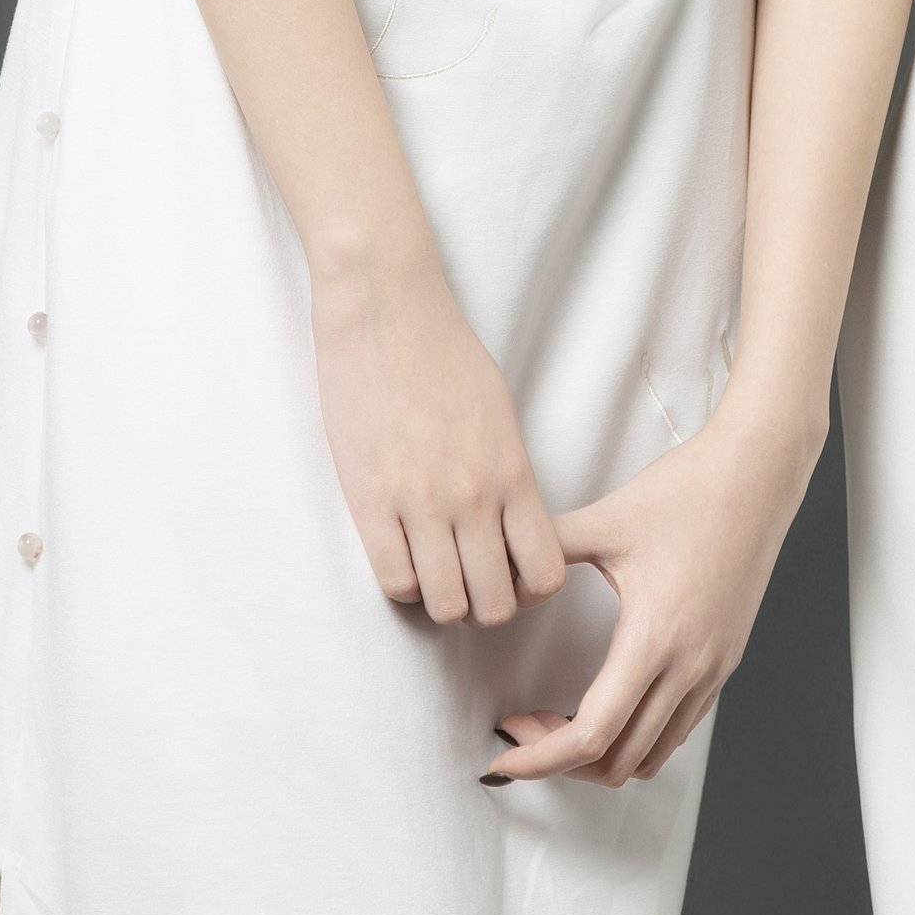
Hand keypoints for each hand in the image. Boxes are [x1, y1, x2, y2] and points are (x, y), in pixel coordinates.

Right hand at [311, 251, 565, 625]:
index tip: (512, 573)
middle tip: (469, 578)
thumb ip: (508, 474)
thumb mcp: (498, 411)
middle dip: (485, 603)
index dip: (530, 590)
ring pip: (444, 605)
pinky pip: (395, 582)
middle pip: (494, 605)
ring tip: (434, 569)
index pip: (545, 574)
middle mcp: (472, 497)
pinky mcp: (369, 501)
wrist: (385, 309)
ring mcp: (419, 502)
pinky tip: (401, 552)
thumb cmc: (444, 351)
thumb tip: (510, 527)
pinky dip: (403, 583)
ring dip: (442, 599)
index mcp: (512, 471)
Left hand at [486, 406, 816, 786]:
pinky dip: (637, 736)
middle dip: (561, 760)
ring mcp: (712, 668)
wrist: (758, 472)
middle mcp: (688, 667)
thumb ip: (548, 549)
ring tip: (560, 719)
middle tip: (523, 726)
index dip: (540, 760)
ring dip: (601, 755)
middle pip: (618, 762)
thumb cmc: (688, 489)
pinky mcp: (725, 660)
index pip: (591, 735)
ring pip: (651, 755)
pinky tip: (609, 702)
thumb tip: (503, 576)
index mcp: (653, 638)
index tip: (502, 758)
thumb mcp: (607, 518)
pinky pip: (678, 727)